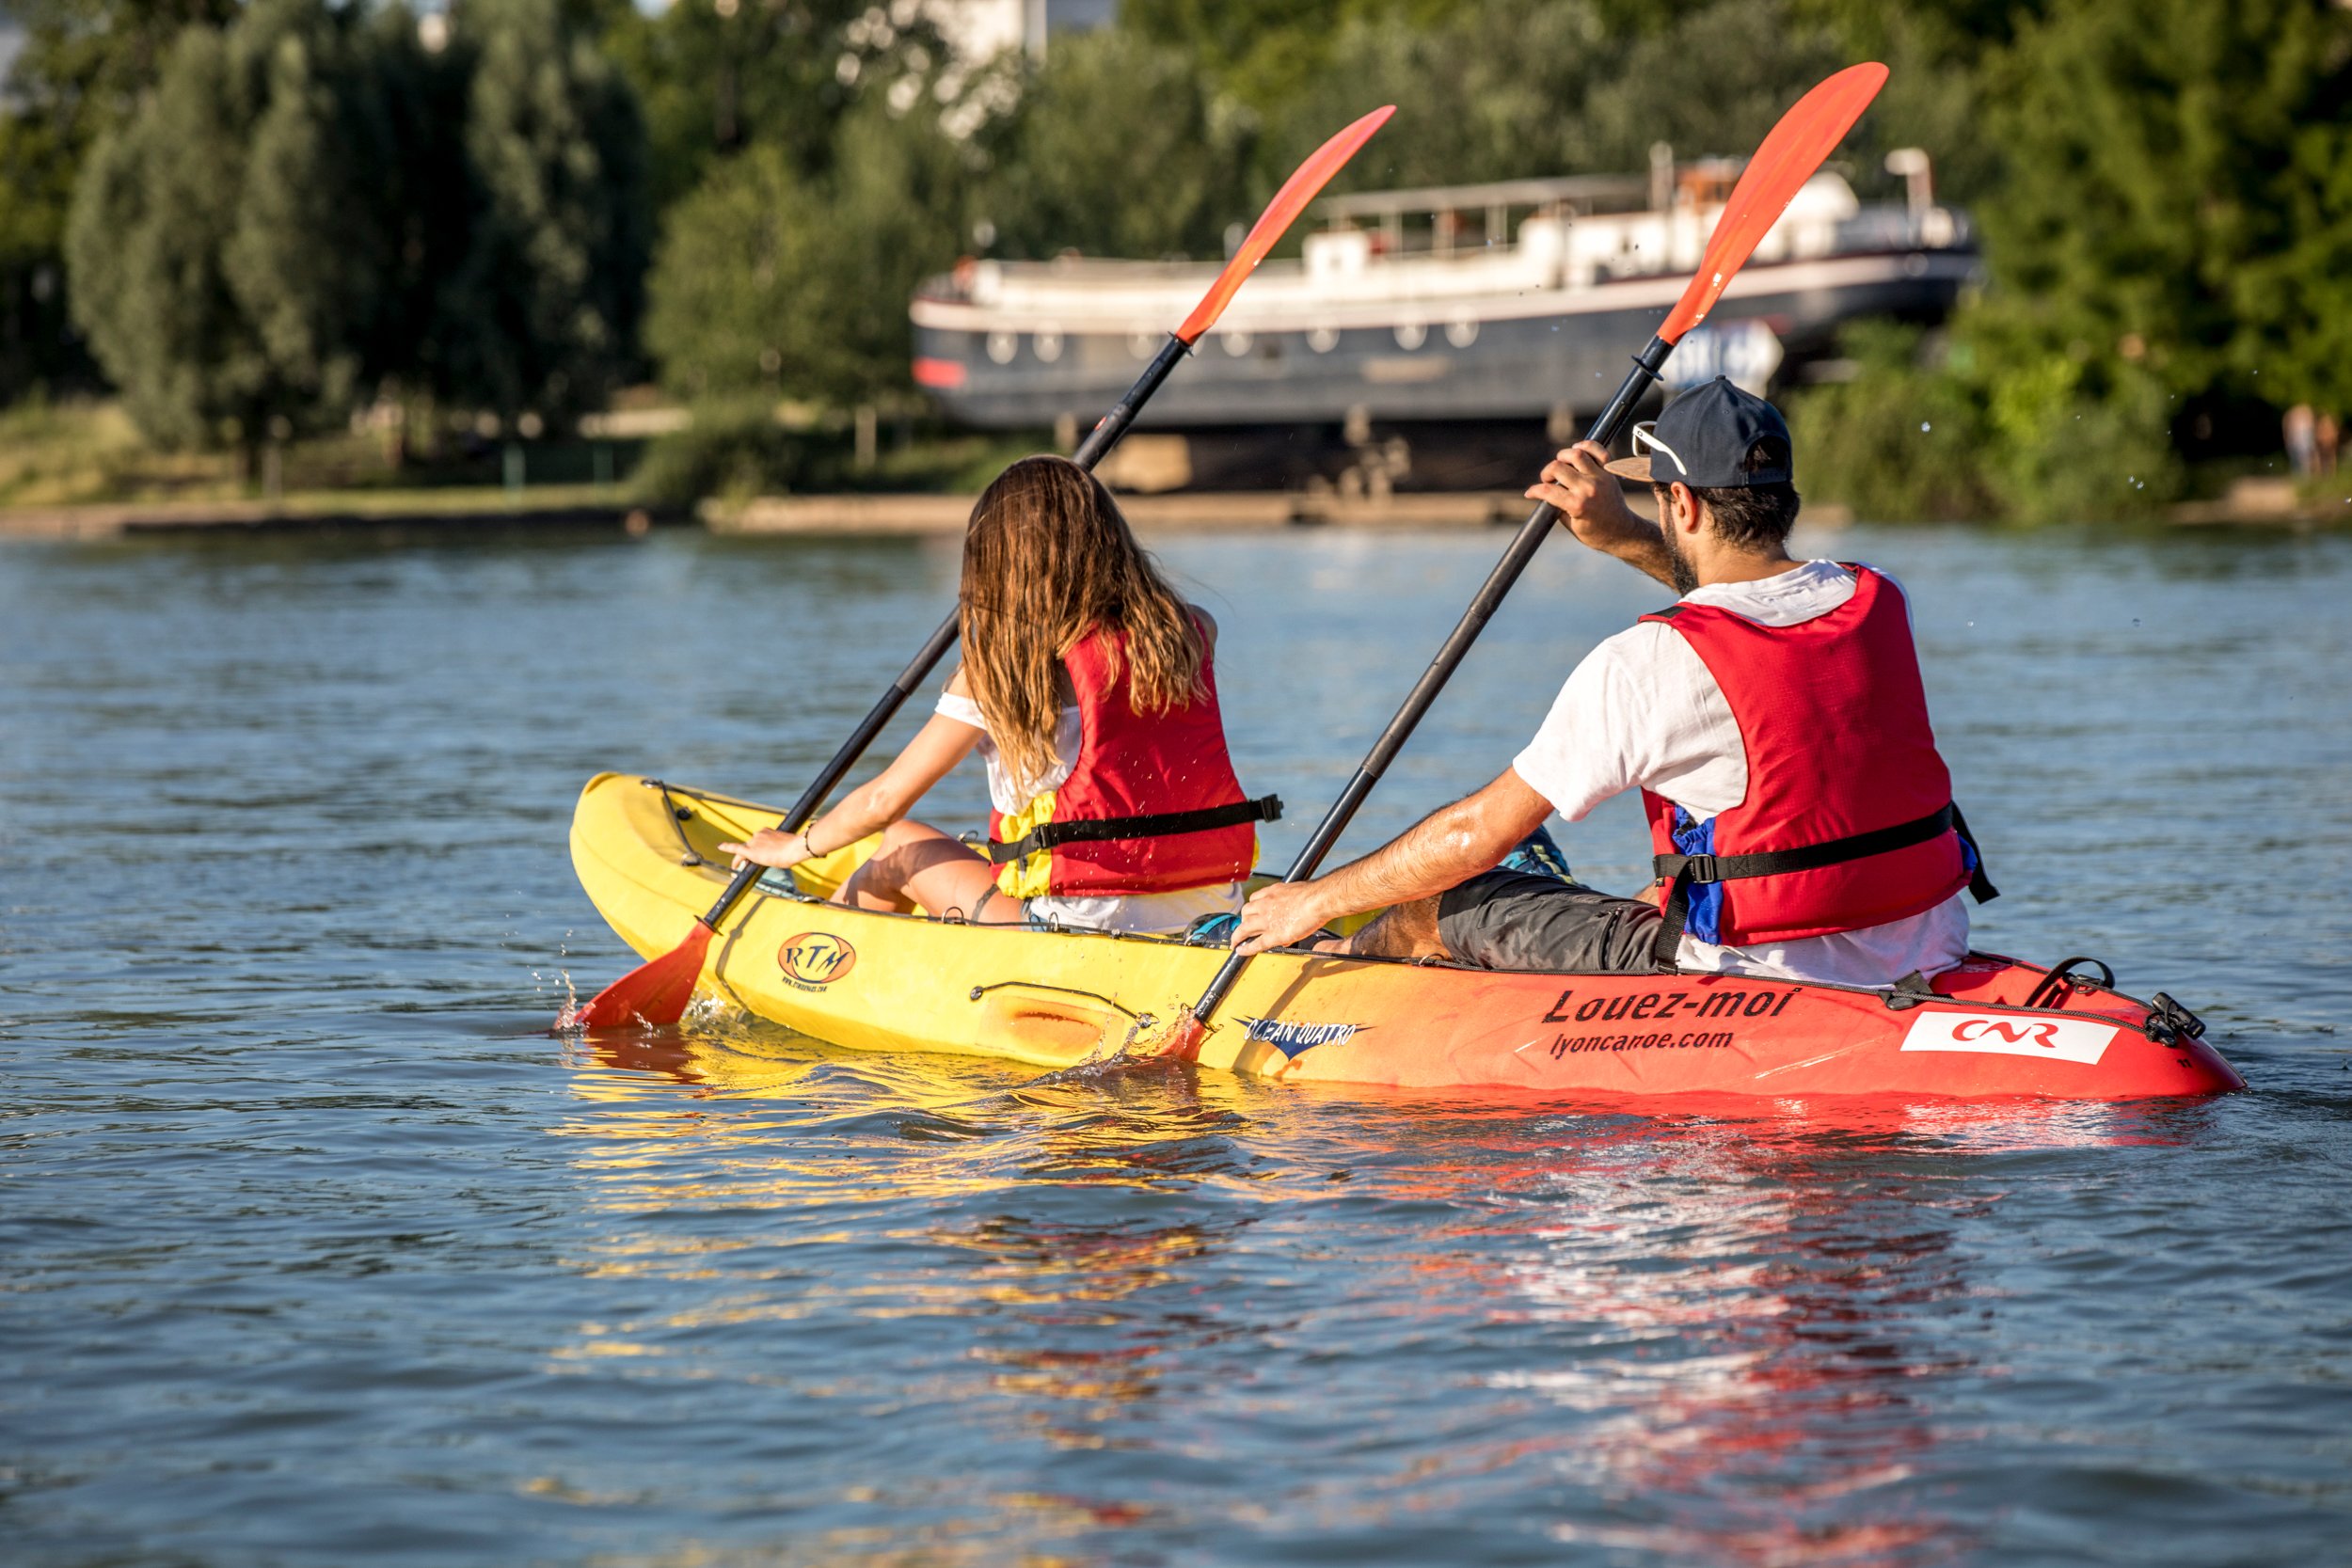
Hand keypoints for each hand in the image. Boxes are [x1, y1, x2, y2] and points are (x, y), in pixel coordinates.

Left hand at [718, 827, 809, 871]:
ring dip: (742, 858)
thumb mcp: (786, 846)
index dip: (755, 847)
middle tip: (747, 863)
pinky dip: (727, 847)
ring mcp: (753, 842)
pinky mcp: (751, 851)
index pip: (756, 840)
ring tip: (737, 867)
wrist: (794, 848)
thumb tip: (781, 855)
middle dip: (749, 854)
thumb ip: (778, 849)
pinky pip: (736, 848)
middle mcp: (757, 835)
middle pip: (749, 845)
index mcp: (766, 832)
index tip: (757, 851)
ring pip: (744, 850)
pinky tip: (720, 847)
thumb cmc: (794, 849)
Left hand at [1231, 879, 1332, 956]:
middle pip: (1245, 912)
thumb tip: (1293, 910)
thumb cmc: (1314, 894)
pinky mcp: (1273, 935)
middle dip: (1244, 920)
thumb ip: (1290, 900)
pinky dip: (1246, 948)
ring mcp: (1267, 920)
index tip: (1252, 913)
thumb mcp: (1296, 890)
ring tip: (1236, 941)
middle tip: (1244, 927)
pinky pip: (1255, 943)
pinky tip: (1240, 951)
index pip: (1255, 899)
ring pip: (1244, 928)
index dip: (1252, 908)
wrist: (1318, 900)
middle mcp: (1265, 904)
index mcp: (1272, 892)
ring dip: (1238, 935)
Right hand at [1526, 441, 1653, 556]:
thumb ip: (1557, 506)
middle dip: (1546, 473)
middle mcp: (1589, 488)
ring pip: (1576, 454)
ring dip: (1563, 456)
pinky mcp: (1609, 472)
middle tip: (1547, 480)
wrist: (1621, 532)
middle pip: (1558, 467)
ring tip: (1561, 465)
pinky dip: (1587, 446)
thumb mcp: (1570, 524)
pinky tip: (1578, 450)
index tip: (1531, 493)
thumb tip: (1545, 492)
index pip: (1548, 490)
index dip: (1534, 491)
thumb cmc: (1595, 533)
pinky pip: (1599, 451)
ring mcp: (1601, 478)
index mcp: (1577, 505)